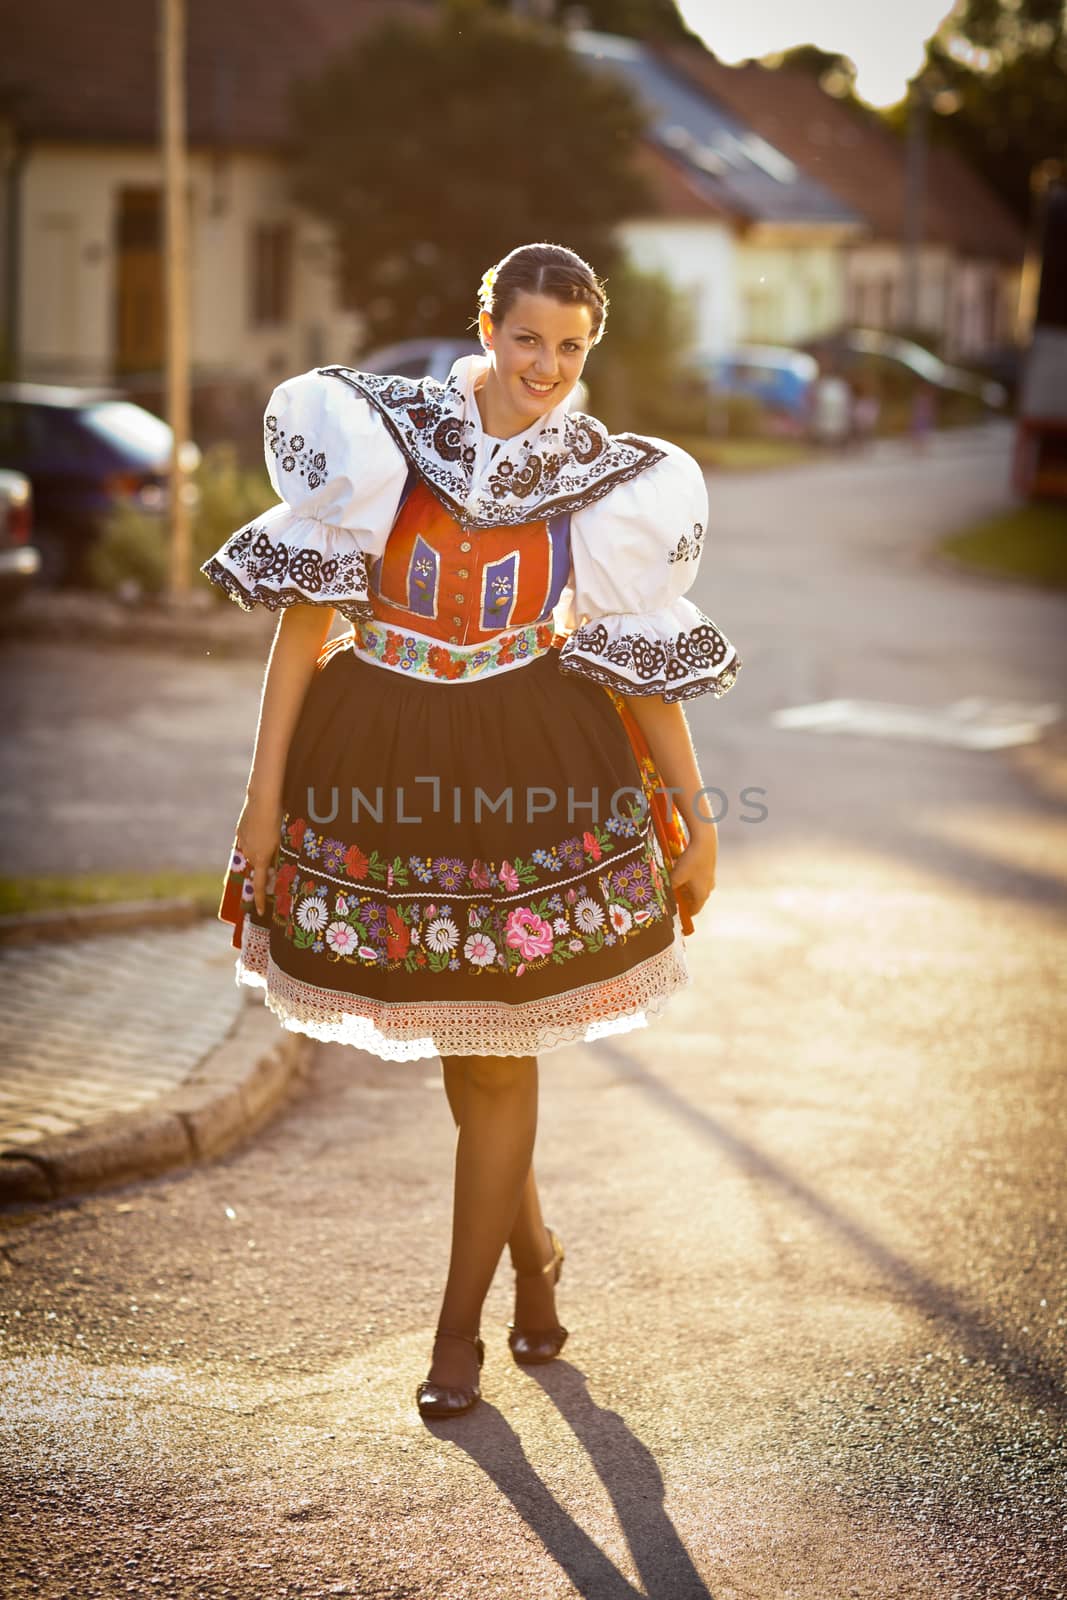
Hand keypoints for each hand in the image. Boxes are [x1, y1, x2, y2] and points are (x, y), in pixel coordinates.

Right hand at [235, 791, 282, 915]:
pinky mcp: (240, 831)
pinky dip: (253, 839)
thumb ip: (282, 856)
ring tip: (269, 836)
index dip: (260, 899)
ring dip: (259, 851)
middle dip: (265, 866)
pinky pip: (247, 841)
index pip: (259, 885)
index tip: (259, 911)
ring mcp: (243, 842)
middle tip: (274, 857)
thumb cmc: (280, 820)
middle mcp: (250, 853)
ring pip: (252, 853)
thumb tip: (283, 868)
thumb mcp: (285, 841)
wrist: (263, 800)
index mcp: (262, 859)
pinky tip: (261, 828)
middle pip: (257, 866)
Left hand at [669, 828, 717, 918]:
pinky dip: (687, 879)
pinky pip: (696, 879)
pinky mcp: (708, 869)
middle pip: (693, 899)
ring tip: (671, 882)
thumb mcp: (676, 876)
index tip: (673, 913)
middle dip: (680, 898)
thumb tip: (663, 894)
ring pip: (694, 888)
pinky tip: (677, 870)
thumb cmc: (691, 861)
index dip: (683, 913)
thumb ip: (669, 888)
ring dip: (683, 888)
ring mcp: (709, 879)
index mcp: (702, 895)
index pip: (693, 911)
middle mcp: (708, 889)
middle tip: (668, 896)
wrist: (705, 841)